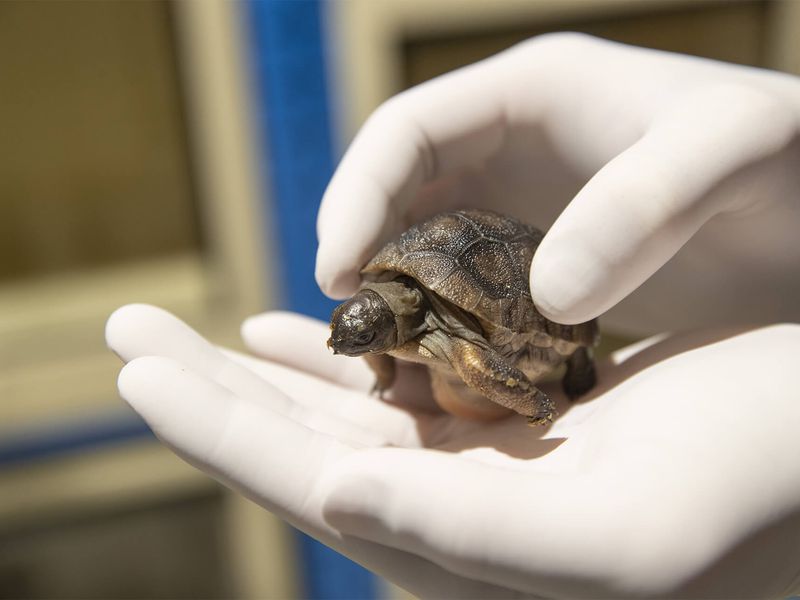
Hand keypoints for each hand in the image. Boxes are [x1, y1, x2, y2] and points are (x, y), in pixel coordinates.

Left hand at [107, 304, 799, 598]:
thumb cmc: (751, 496)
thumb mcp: (617, 539)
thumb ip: (471, 535)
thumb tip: (337, 495)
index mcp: (461, 547)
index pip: (305, 484)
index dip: (216, 429)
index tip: (137, 370)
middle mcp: (453, 513)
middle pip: (301, 443)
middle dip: (210, 389)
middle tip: (129, 330)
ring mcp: (476, 465)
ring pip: (339, 411)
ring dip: (262, 371)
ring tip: (192, 330)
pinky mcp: (506, 423)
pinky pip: (399, 385)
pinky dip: (345, 355)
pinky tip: (309, 329)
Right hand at [316, 33, 799, 334]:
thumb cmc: (790, 161)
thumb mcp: (734, 150)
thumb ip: (646, 202)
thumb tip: (549, 294)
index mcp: (528, 94)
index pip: (404, 131)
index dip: (356, 196)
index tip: (336, 276)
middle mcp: (511, 149)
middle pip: (398, 197)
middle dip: (364, 259)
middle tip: (355, 333)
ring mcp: (521, 210)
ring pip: (427, 254)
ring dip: (402, 306)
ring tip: (389, 366)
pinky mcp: (538, 267)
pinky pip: (468, 297)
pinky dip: (450, 333)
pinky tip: (451, 379)